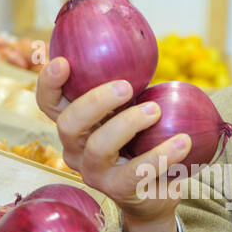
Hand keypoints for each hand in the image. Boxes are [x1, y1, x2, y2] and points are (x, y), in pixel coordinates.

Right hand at [36, 57, 190, 225]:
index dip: (49, 82)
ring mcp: (95, 173)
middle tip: (126, 86)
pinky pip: (137, 171)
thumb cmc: (140, 139)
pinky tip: (183, 141)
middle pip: (68, 124)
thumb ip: (125, 85)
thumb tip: (135, 40)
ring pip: (99, 147)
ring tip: (156, 110)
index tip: (64, 61)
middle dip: (94, 101)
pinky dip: (162, 153)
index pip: (49, 103)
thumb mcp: (129, 109)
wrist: (154, 191)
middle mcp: (76, 150)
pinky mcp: (120, 191)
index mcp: (74, 126)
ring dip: (128, 123)